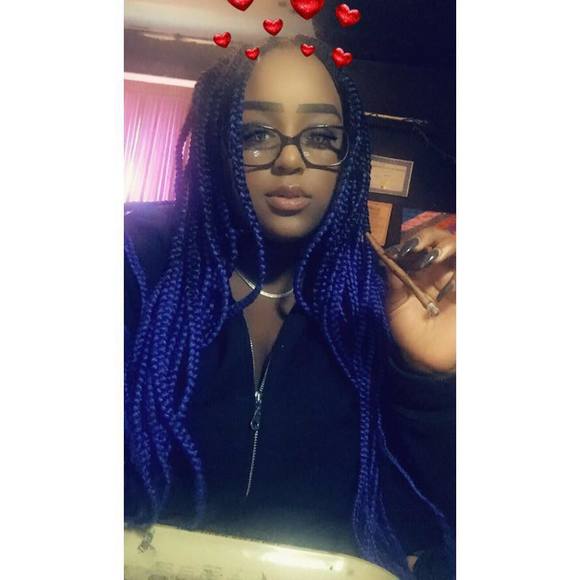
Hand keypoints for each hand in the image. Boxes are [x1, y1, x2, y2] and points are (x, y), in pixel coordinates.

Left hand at [384, 227, 455, 373]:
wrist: (428, 358)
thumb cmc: (409, 331)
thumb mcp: (396, 308)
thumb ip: (394, 285)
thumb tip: (385, 258)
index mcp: (419, 270)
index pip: (419, 244)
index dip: (411, 242)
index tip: (399, 250)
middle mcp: (440, 268)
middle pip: (441, 239)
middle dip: (430, 239)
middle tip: (419, 250)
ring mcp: (458, 277)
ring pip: (459, 248)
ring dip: (447, 247)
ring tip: (434, 258)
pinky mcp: (469, 289)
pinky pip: (469, 271)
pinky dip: (460, 273)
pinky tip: (452, 286)